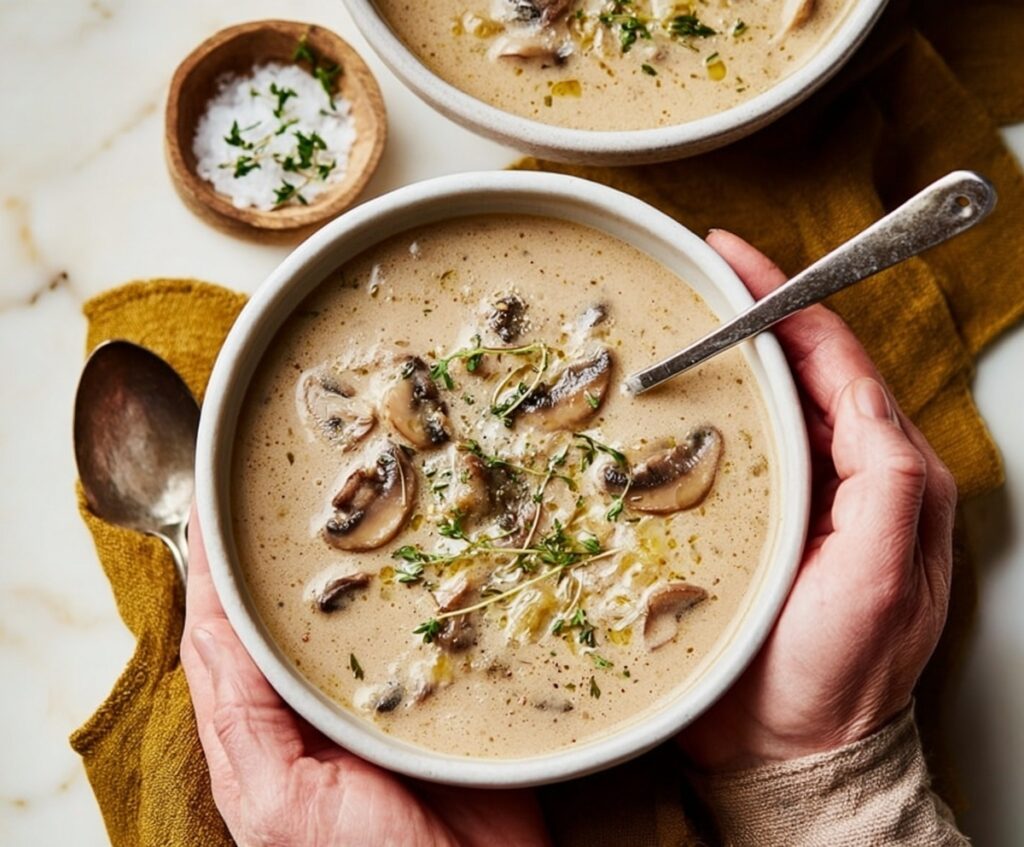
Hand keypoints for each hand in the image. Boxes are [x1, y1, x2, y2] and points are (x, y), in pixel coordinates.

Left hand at [181, 514, 549, 846]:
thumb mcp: (281, 802)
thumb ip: (243, 720)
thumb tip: (208, 626)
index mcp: (270, 722)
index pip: (228, 625)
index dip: (215, 561)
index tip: (214, 495)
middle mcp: (322, 695)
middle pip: (294, 599)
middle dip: (287, 539)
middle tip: (292, 473)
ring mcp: (386, 686)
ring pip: (363, 600)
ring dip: (361, 548)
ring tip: (361, 480)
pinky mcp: (447, 684)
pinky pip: (431, 619)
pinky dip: (427, 578)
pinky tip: (436, 538)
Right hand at [679, 230, 956, 769]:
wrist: (788, 750)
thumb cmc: (837, 674)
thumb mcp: (884, 581)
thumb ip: (888, 483)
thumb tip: (858, 395)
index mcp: (887, 478)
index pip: (840, 365)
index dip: (791, 303)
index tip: (737, 261)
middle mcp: (846, 479)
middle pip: (801, 372)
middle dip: (755, 313)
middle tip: (700, 275)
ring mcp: (799, 500)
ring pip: (768, 406)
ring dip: (729, 357)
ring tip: (684, 318)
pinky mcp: (756, 524)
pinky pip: (735, 451)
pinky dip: (709, 413)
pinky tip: (675, 400)